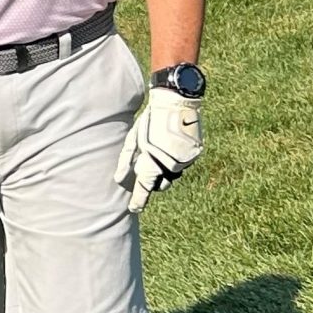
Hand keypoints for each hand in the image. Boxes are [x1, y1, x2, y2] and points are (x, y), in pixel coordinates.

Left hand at [116, 86, 204, 213]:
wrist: (176, 103)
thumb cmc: (150, 121)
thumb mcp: (133, 139)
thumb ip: (126, 160)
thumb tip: (118, 179)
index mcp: (153, 163)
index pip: (144, 189)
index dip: (138, 200)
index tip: (134, 208)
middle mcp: (171, 166)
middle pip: (162, 184)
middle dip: (155, 181)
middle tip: (148, 168)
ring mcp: (185, 161)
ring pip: (174, 174)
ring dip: (166, 169)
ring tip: (160, 151)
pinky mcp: (195, 154)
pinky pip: (183, 163)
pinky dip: (176, 159)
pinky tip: (171, 144)